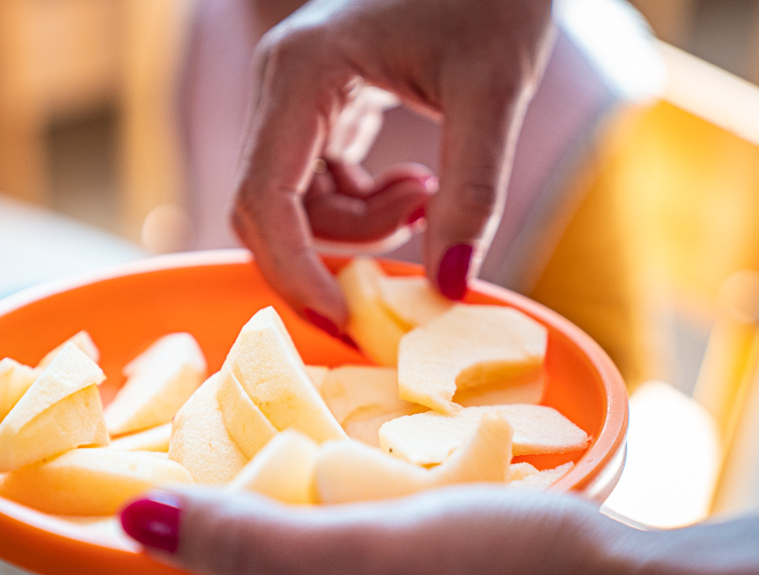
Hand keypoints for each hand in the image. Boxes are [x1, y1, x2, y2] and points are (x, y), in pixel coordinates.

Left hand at [121, 485, 635, 574]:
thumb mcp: (375, 554)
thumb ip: (254, 544)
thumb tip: (140, 522)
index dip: (170, 572)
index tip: (157, 503)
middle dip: (224, 550)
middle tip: (212, 476)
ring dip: (278, 541)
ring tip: (271, 475)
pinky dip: (333, 542)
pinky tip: (344, 496)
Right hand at [230, 0, 555, 332]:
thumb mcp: (493, 89)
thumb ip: (472, 191)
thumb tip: (449, 287)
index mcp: (303, 72)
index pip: (265, 199)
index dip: (294, 272)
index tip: (344, 319)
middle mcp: (284, 86)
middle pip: (271, 210)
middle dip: (332, 255)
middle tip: (405, 268)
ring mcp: (298, 98)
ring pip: (300, 206)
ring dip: (362, 228)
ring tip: (431, 196)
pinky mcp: (324, 110)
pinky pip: (323, 188)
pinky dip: (366, 210)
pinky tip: (419, 188)